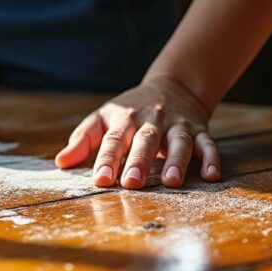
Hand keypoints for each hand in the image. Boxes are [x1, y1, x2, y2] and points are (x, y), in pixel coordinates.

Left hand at [54, 75, 220, 188]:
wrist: (173, 86)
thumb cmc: (130, 110)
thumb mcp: (104, 118)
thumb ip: (83, 140)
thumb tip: (60, 162)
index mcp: (125, 118)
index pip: (113, 140)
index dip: (106, 159)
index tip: (100, 180)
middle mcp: (151, 121)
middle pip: (145, 141)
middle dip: (138, 162)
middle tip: (131, 183)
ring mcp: (177, 125)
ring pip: (179, 142)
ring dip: (176, 161)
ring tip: (172, 182)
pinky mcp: (199, 130)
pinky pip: (208, 144)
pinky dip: (211, 159)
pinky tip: (211, 176)